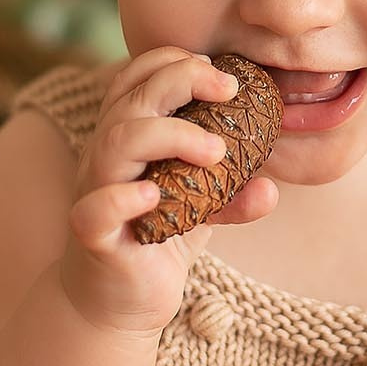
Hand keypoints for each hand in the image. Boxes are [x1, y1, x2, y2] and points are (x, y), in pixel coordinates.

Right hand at [58, 46, 277, 339]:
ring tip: (216, 151)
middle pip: (132, 98)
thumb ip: (233, 194)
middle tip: (230, 90)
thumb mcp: (203, 210)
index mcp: (127, 136)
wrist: (118, 304)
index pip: (137, 77)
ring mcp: (96, 192)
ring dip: (171, 134)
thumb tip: (271, 188)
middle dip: (183, 80)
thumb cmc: (158, 241)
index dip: (173, 61)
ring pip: (118, 141)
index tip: (221, 73)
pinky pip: (96, 209)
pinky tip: (155, 195)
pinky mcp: (94, 236)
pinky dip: (123, 197)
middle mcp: (106, 156)